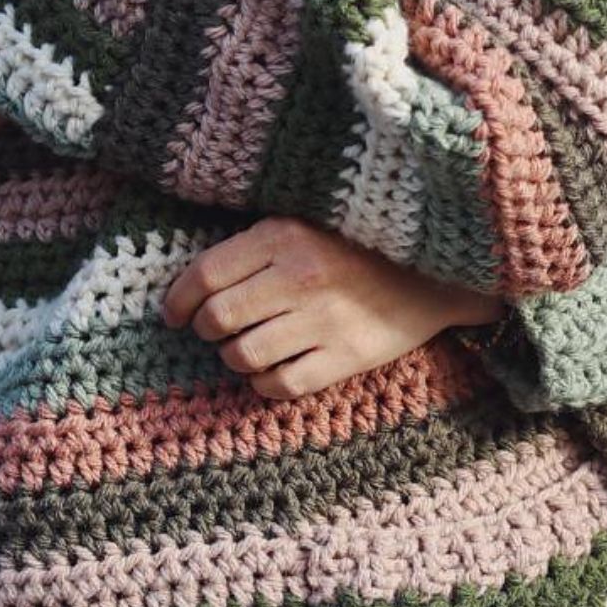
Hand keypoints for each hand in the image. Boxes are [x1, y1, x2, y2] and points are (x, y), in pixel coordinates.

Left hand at [162, 215, 503, 400]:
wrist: (434, 268)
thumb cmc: (357, 241)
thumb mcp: (303, 221)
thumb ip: (254, 244)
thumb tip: (192, 280)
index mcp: (282, 235)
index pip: (205, 275)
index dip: (178, 299)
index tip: (172, 312)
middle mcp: (298, 277)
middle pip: (217, 319)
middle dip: (204, 329)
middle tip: (210, 329)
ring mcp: (322, 321)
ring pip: (242, 356)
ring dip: (233, 356)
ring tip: (245, 345)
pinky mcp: (344, 358)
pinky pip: (279, 386)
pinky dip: (264, 383)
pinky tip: (272, 367)